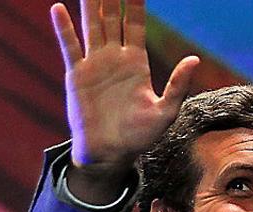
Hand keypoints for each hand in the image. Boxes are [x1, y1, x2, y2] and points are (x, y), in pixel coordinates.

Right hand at [50, 0, 197, 195]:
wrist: (111, 154)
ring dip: (90, 4)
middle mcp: (114, 57)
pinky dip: (64, 28)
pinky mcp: (77, 75)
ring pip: (91, 25)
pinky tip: (58, 8)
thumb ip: (178, 85)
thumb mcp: (165, 112)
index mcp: (136, 62)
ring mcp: (94, 64)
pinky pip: (70, 47)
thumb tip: (194, 59)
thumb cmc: (140, 136)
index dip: (135, 2)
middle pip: (112, 17)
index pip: (135, 23)